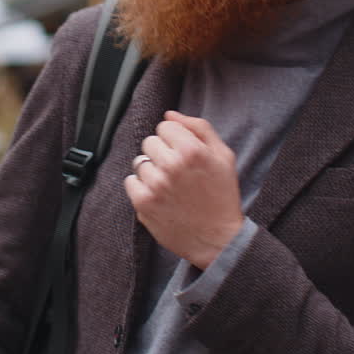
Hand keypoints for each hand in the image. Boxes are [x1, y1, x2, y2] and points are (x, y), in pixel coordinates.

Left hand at [124, 111, 243, 268]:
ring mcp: (155, 185)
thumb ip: (199, 128)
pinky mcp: (143, 203)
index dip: (175, 139)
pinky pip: (130, 181)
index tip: (184, 153)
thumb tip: (169, 114)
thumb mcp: (223, 156)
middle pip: (150, 141)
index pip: (165, 126)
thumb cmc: (222, 196)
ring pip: (139, 161)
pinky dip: (141, 187)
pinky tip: (159, 196)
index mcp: (192, 150)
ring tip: (170, 186)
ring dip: (152, 171)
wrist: (218, 239)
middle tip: (177, 171)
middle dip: (162, 153)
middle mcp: (172, 165)